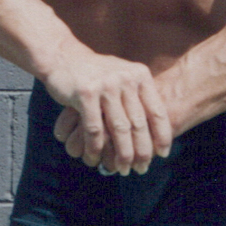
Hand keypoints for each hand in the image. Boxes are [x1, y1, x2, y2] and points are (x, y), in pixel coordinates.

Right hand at [44, 49, 172, 173]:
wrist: (62, 56)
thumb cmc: (95, 72)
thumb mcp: (122, 76)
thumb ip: (138, 95)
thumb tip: (155, 126)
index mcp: (139, 75)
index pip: (157, 111)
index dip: (161, 136)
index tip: (162, 154)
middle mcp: (126, 79)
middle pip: (139, 124)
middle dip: (142, 151)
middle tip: (141, 169)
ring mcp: (106, 86)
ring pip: (119, 130)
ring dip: (122, 154)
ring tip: (123, 169)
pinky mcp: (85, 94)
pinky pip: (94, 129)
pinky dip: (95, 148)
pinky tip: (95, 159)